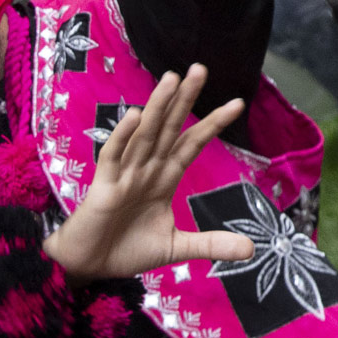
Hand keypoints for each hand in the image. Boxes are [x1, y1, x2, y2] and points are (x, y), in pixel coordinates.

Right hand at [43, 64, 251, 283]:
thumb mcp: (176, 248)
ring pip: (144, 135)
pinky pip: (113, 157)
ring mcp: (124, 175)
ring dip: (157, 107)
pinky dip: (123, 136)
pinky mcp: (102, 187)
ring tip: (172, 78)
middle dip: (184, 99)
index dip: (212, 124)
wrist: (87, 268)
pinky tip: (136, 115)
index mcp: (164, 178)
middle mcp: (146, 169)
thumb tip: (251, 250)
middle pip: (170, 128)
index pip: (192, 144)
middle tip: (200, 68)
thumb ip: (211, 244)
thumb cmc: (126, 250)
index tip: (238, 102)